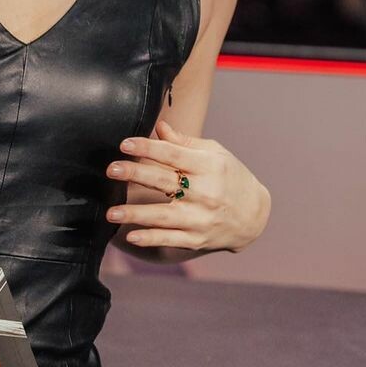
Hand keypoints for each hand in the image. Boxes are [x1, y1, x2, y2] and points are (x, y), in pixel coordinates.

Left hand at [105, 118, 269, 253]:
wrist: (255, 215)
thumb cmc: (230, 177)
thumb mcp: (214, 154)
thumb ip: (184, 143)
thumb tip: (158, 127)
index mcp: (209, 166)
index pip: (173, 154)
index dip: (148, 148)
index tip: (124, 145)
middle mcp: (206, 192)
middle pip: (164, 181)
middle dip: (135, 175)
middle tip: (111, 170)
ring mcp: (201, 218)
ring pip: (164, 215)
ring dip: (135, 214)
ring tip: (110, 212)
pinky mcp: (198, 238)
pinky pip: (171, 239)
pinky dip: (151, 238)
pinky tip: (132, 236)